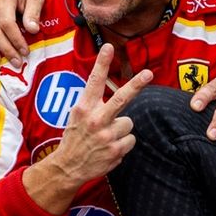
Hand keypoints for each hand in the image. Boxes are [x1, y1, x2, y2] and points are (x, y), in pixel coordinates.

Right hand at [25, 44, 151, 213]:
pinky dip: (123, 144)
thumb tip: (111, 86)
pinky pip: (131, 139)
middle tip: (148, 73)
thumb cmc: (76, 137)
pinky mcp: (115, 150)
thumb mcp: (77, 116)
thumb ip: (92, 102)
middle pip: (121, 98)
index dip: (102, 64)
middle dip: (136, 84)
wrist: (67, 168)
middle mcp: (95, 120)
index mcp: (83, 108)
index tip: (108, 47)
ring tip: (105, 138)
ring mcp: (106, 136)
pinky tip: (109, 148)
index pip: (93, 82)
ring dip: (120, 130)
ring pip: (128, 123)